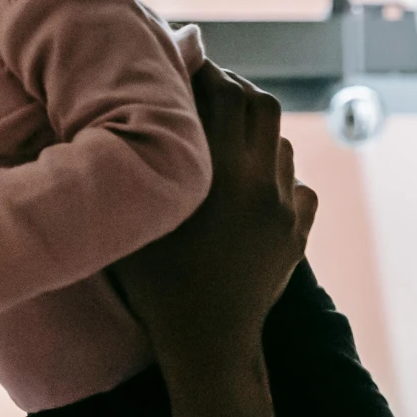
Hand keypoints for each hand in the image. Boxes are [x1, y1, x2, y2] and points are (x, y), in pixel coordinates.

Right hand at [113, 64, 317, 416]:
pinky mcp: (297, 232)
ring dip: (253, 132)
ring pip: (280, 143)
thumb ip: (135, 167)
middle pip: (261, 106)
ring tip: (220, 141)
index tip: (181, 71)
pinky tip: (247, 187)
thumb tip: (118, 122)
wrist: (210, 344)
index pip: (225, 94)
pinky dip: (274, 174)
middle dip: (232, 92)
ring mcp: (287, 207)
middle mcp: (264, 181)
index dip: (204, 74)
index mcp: (224, 171)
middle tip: (202, 95)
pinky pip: (296, 184)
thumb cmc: (159, 285)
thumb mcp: (136, 219)